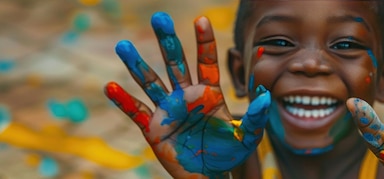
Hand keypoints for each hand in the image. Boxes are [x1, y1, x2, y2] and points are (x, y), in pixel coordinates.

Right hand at [103, 12, 270, 177]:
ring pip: (151, 81)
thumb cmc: (228, 153)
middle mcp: (186, 96)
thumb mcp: (246, 136)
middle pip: (175, 63)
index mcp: (209, 93)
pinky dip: (123, 100)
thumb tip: (266, 96)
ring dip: (137, 65)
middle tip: (159, 17)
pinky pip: (136, 111)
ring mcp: (168, 110)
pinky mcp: (153, 128)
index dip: (204, 41)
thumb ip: (255, 116)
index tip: (202, 20)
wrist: (208, 176)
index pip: (206, 61)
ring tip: (123, 45)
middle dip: (167, 41)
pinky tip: (110, 86)